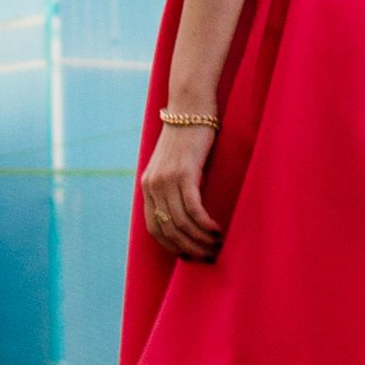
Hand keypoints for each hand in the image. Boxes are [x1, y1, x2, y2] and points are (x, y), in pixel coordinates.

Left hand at [141, 119, 221, 262]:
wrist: (190, 107)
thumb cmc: (188, 136)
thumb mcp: (172, 164)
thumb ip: (173, 186)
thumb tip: (185, 214)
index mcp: (147, 186)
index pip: (154, 228)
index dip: (171, 246)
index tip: (189, 256)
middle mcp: (153, 185)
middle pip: (168, 230)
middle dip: (189, 248)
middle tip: (208, 256)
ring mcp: (167, 179)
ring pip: (181, 223)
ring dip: (200, 239)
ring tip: (217, 245)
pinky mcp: (184, 173)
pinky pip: (193, 209)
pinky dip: (205, 224)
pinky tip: (217, 230)